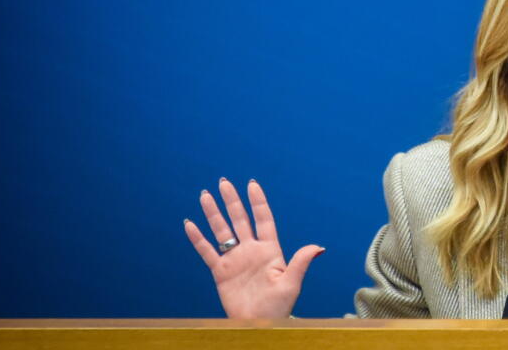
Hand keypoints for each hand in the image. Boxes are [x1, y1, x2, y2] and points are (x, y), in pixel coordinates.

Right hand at [183, 178, 324, 318]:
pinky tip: (189, 224)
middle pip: (240, 219)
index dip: (257, 201)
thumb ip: (300, 263)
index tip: (251, 184)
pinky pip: (207, 251)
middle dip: (232, 201)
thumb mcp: (291, 284)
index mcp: (270, 250)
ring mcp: (234, 260)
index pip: (263, 219)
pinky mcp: (221, 272)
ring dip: (213, 213)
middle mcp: (251, 251)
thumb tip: (319, 247)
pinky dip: (198, 238)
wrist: (258, 325)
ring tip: (205, 195)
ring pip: (221, 231)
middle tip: (223, 182)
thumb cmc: (278, 307)